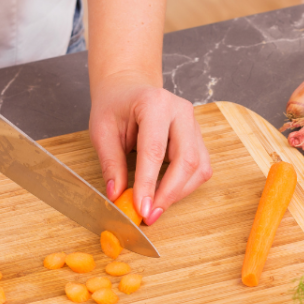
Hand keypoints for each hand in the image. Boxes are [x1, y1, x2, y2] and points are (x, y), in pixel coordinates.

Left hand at [89, 75, 210, 224]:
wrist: (129, 89)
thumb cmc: (115, 107)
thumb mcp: (102, 131)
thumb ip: (110, 163)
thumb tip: (117, 195)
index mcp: (155, 103)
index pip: (155, 150)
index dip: (149, 184)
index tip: (141, 209)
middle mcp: (181, 111)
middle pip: (186, 160)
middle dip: (169, 193)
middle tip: (150, 215)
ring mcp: (194, 125)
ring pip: (198, 168)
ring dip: (178, 193)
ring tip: (155, 206)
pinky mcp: (198, 138)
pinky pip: (200, 168)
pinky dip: (185, 186)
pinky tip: (166, 192)